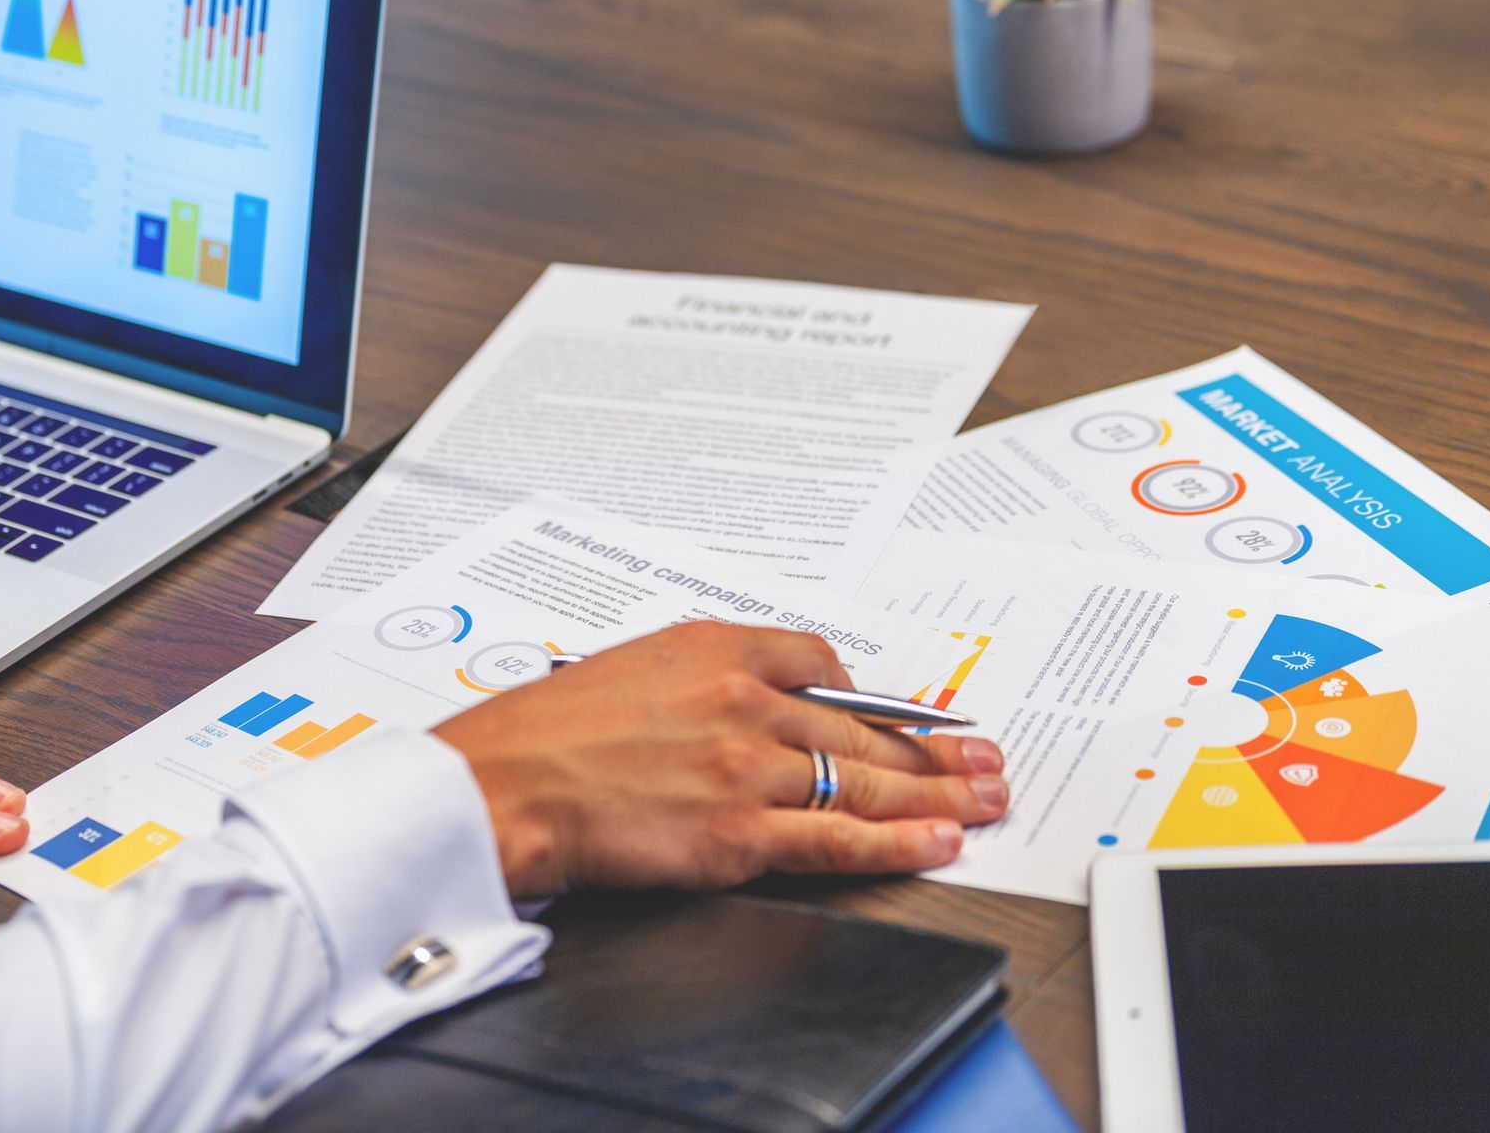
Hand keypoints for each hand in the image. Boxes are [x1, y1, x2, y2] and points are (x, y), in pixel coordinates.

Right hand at [432, 622, 1007, 897]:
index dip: (863, 695)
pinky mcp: (739, 834)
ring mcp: (748, 768)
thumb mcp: (627, 668)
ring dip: (940, 792)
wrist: (502, 784)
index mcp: (713, 647)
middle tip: (985, 755)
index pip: (817, 662)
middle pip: (862, 726)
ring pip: (867, 780)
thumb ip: (694, 681)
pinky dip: (898, 842)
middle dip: (936, 747)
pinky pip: (839, 838)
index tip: (889, 714)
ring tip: (987, 797)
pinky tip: (940, 841)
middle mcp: (743, 700)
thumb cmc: (543, 732)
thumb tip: (742, 702)